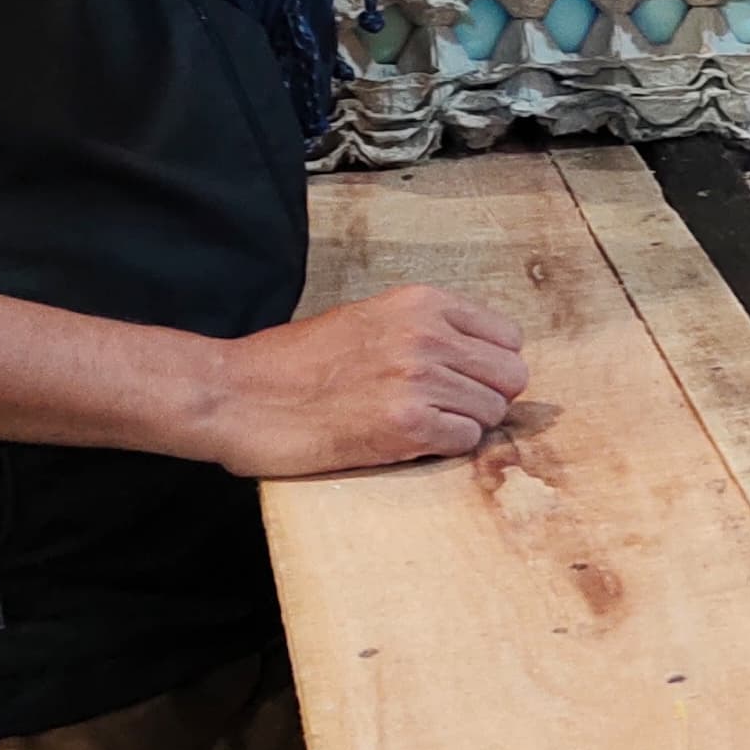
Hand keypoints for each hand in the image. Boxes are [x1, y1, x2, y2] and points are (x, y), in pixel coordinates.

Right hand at [200, 287, 530, 478]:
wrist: (238, 394)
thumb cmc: (295, 362)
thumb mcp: (368, 319)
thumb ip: (426, 330)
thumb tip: (477, 358)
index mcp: (422, 303)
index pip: (508, 337)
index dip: (488, 365)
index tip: (462, 379)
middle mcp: (428, 335)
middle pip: (511, 376)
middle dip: (485, 397)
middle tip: (445, 409)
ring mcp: (418, 379)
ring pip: (492, 412)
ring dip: (462, 425)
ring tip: (417, 424)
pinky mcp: (406, 425)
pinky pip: (466, 441)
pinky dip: (443, 447)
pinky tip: (406, 440)